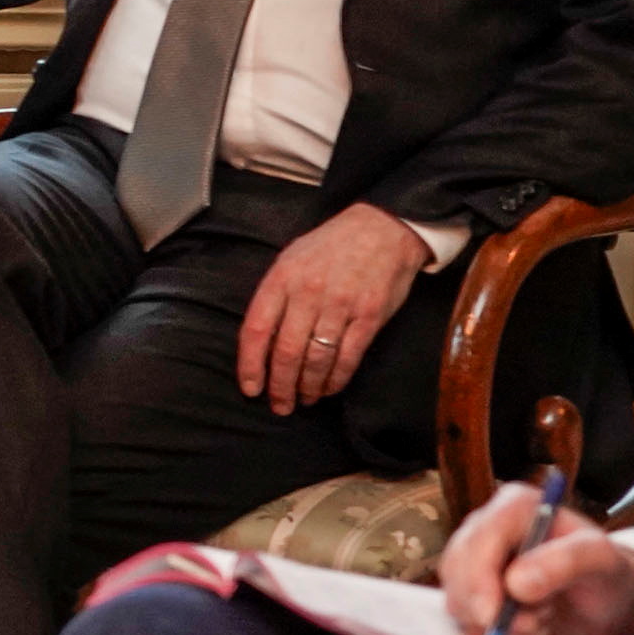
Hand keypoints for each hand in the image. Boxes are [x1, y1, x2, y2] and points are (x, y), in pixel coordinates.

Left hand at [239, 205, 429, 414]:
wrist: (382, 229)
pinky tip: (328, 389)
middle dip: (280, 386)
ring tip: (304, 399)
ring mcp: (341, 305)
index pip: (256, 329)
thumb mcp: (291, 258)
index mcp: (282, 278)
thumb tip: (260, 341)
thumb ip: (275, 295)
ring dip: (308, 387)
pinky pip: (348, 357)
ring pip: (317, 359)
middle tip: (279, 405)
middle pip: (286, 352)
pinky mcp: (369, 316)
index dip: (250, 364)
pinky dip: (336, 380)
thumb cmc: (330, 247)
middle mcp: (309, 292)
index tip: (250, 388)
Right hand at [438, 483, 633, 634]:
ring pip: (458, 600)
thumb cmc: (608, 574)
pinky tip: (531, 629)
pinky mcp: (474, 596)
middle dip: (490, 607)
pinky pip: (466, 623)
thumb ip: (566, 562)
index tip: (492, 615)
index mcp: (516, 507)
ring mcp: (476, 564)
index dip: (479, 577)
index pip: (481, 537)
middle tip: (534, 624)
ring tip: (542, 620)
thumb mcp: (603, 561)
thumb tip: (515, 583)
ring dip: (500, 625)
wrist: (609, 607)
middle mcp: (487, 530)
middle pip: (458, 570)